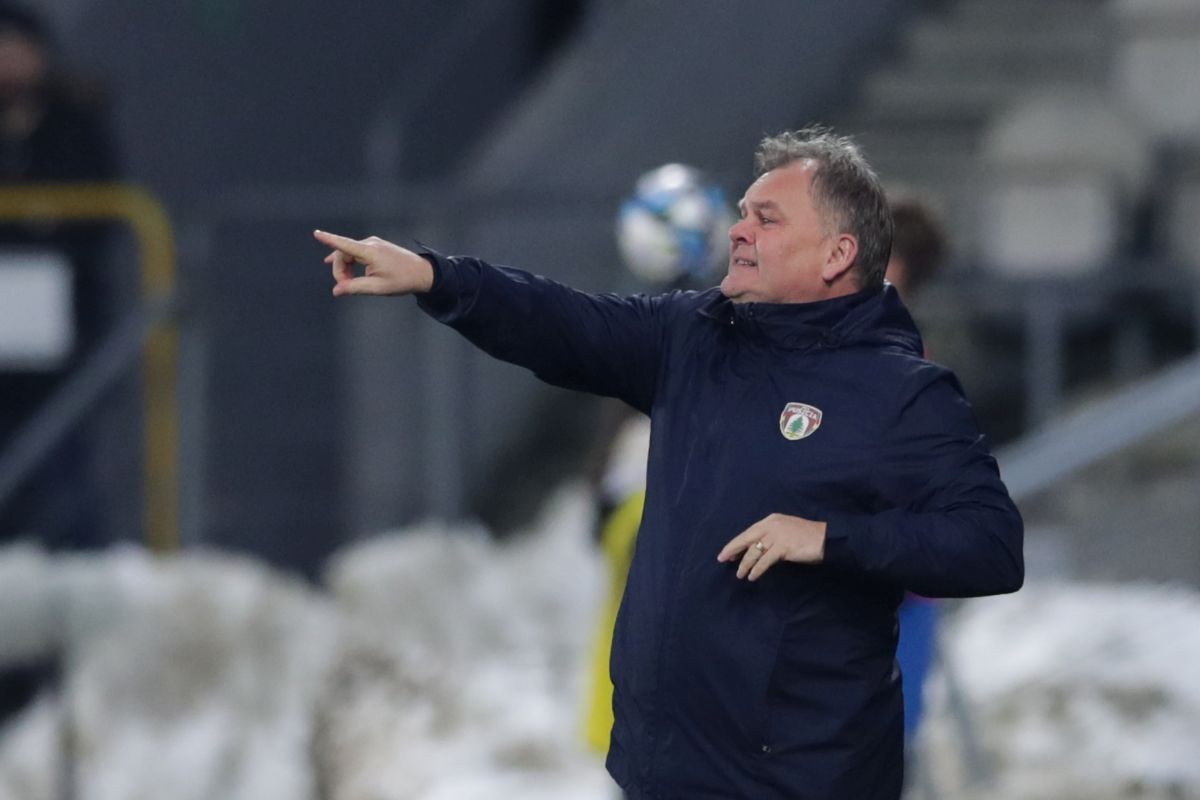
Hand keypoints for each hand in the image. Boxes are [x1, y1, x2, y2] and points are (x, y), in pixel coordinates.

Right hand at [314, 230, 434, 296]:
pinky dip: (349, 261)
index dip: (329, 240)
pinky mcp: (376, 247)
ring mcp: (373, 244)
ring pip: (349, 254)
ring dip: (345, 268)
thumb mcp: (378, 288)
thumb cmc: (402, 280)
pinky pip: (356, 252)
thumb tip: (336, 290)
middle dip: (340, 270)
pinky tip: (335, 263)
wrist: (423, 272)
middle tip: (346, 287)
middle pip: (344, 254)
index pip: (345, 245)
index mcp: (371, 252)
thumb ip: (355, 288)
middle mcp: (370, 244)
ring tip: (348, 283)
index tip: (316, 233)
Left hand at [717, 513, 826, 580]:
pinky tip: (752, 576)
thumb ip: (771, 538)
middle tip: (722, 560)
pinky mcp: (783, 547)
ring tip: (740, 575)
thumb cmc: (807, 537)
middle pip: (746, 539)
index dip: (736, 543)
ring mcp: (777, 535)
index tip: (727, 553)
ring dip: (745, 564)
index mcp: (771, 520)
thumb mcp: (785, 532)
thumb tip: (757, 552)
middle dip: (732, 550)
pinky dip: (757, 569)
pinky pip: (765, 561)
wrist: (826, 539)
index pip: (749, 532)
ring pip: (754, 551)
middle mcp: (771, 525)